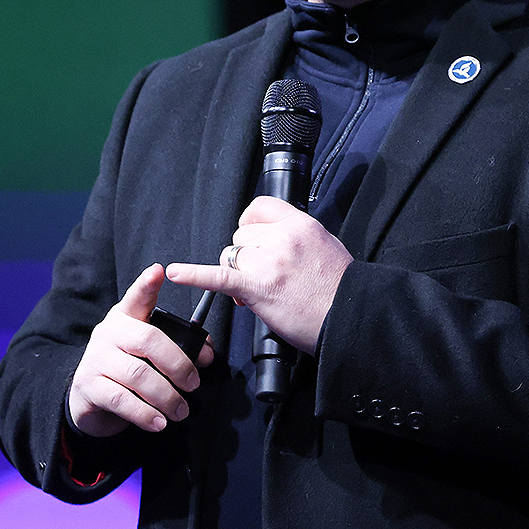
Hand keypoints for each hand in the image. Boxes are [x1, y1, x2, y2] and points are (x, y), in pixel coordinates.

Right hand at [68, 264, 214, 437]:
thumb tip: (207, 354)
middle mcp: (108, 332)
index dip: (146, 284)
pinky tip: (159, 422)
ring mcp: (96, 358)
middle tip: (193, 384)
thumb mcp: (148, 353)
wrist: (88, 398)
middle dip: (178, 364)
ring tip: (181, 411)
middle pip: (147, 340)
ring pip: (138, 375)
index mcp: (125, 318)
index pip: (136, 297)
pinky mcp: (89, 386)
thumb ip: (178, 347)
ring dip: (166, 397)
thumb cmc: (126, 369)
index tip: (158, 272)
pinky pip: (122, 400)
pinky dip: (146, 414)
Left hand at [166, 196, 351, 351]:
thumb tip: (272, 245)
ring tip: (262, 293)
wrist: (352, 318)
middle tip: (266, 279)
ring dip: (240, 275)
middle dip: (247, 258)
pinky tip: (176, 273)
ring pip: (231, 257)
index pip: (258, 210)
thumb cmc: (341, 291)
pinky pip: (218, 276)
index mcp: (300, 224)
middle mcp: (282, 237)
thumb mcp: (325, 247)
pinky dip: (193, 275)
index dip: (251, 228)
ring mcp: (268, 261)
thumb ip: (296, 239)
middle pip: (241, 238)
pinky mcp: (257, 287)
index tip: (254, 241)